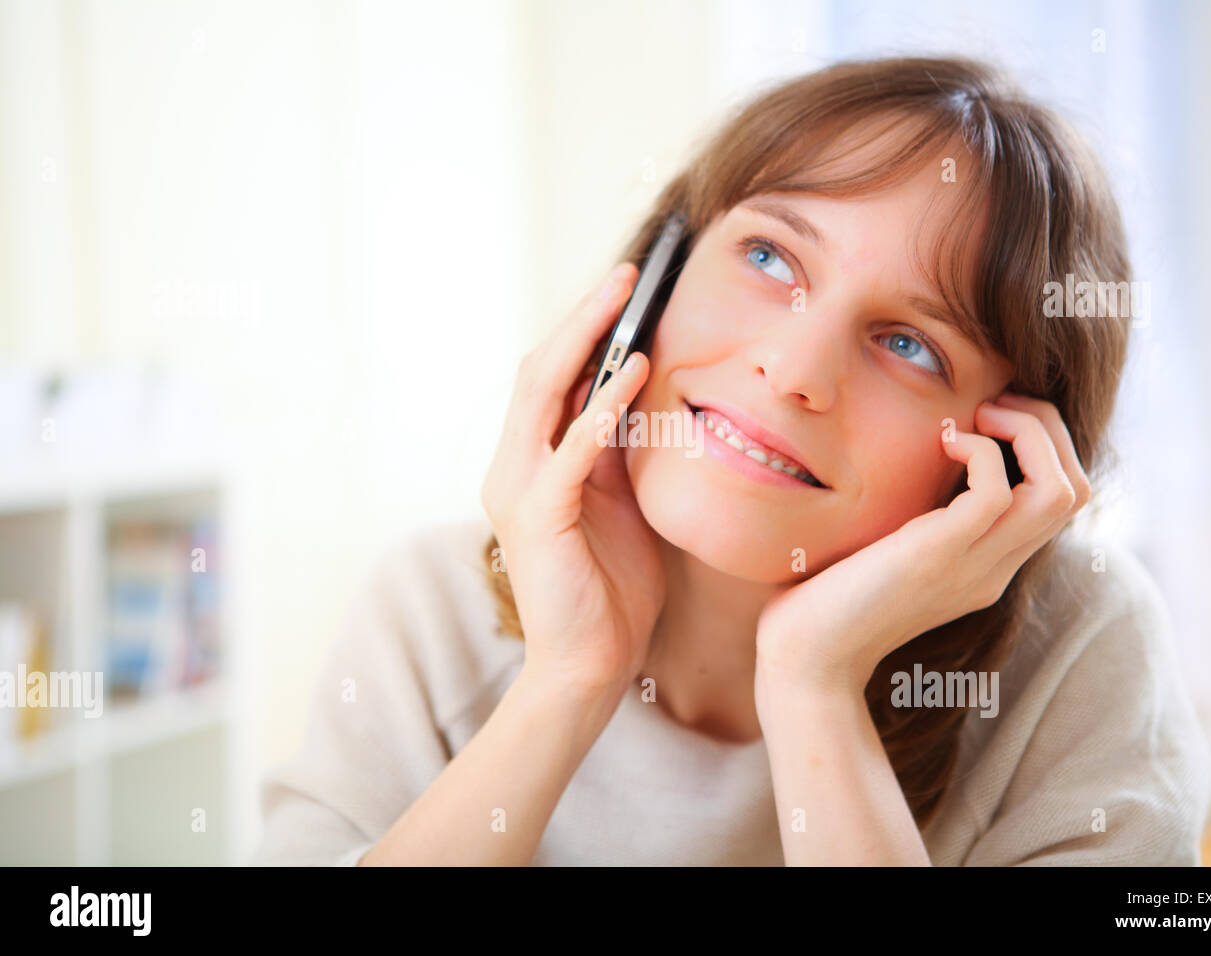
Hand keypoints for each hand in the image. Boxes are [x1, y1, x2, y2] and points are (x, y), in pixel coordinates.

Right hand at [481, 263, 666, 702]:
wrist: (590, 666)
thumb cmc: (609, 587)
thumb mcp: (622, 502)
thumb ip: (620, 450)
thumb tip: (644, 391)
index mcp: (532, 461)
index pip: (553, 377)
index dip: (586, 327)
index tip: (629, 286)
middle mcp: (512, 466)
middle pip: (541, 369)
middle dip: (585, 315)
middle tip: (630, 271)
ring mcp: (518, 490)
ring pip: (543, 392)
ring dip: (586, 339)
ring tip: (627, 296)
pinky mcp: (538, 518)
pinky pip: (570, 451)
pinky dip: (601, 408)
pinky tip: (633, 373)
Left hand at [754, 391, 1090, 696]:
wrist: (805, 659)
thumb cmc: (827, 600)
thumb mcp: (887, 550)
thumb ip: (914, 518)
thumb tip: (912, 466)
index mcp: (987, 566)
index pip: (1060, 500)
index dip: (1043, 445)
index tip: (990, 416)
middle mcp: (993, 568)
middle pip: (1075, 490)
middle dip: (1048, 428)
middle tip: (995, 404)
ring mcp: (974, 566)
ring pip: (1058, 491)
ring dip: (1029, 433)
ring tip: (982, 414)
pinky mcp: (938, 557)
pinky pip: (997, 493)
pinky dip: (980, 451)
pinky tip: (942, 442)